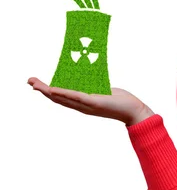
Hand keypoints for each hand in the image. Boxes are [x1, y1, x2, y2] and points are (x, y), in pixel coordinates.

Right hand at [27, 77, 153, 125]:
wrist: (134, 110)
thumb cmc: (121, 100)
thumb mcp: (104, 90)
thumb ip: (95, 86)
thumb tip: (89, 78)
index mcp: (83, 103)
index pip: (62, 98)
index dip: (48, 91)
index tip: (37, 84)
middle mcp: (82, 106)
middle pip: (58, 98)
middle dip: (43, 90)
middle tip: (30, 82)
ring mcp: (87, 105)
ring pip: (64, 98)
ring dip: (49, 91)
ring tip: (36, 85)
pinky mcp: (94, 102)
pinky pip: (76, 97)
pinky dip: (65, 93)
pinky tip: (54, 89)